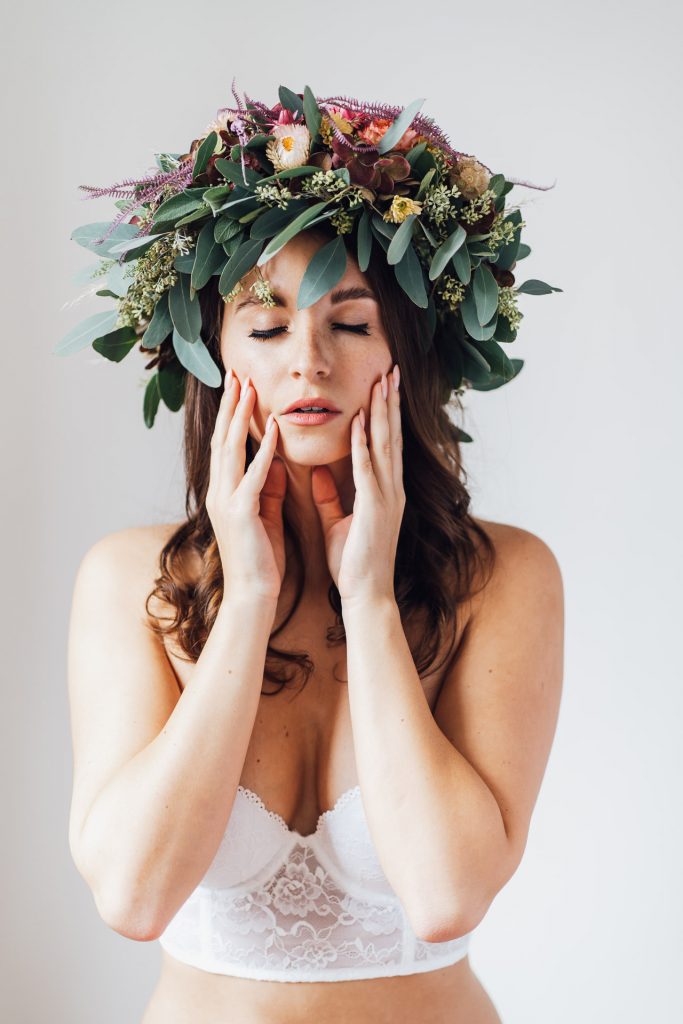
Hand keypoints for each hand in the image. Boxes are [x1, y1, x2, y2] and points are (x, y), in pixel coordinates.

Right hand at [206, 370, 286, 602]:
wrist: (255, 595)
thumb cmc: (262, 559)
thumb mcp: (266, 514)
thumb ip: (268, 486)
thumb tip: (276, 459)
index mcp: (225, 492)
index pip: (227, 444)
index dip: (231, 414)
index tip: (239, 386)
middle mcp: (220, 492)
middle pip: (223, 439)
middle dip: (229, 405)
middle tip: (237, 374)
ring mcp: (226, 502)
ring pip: (231, 451)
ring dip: (240, 418)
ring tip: (248, 389)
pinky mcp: (241, 514)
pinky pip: (253, 477)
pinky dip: (263, 452)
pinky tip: (274, 430)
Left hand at [311, 364, 404, 607]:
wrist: (366, 595)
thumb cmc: (353, 563)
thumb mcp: (338, 522)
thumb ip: (331, 495)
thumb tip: (318, 471)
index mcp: (385, 492)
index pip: (387, 444)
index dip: (386, 413)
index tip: (383, 384)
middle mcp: (392, 490)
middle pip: (393, 437)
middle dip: (391, 402)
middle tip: (391, 370)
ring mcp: (388, 499)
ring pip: (386, 446)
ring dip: (383, 413)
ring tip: (382, 383)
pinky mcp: (376, 511)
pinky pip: (368, 472)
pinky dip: (364, 446)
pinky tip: (360, 424)